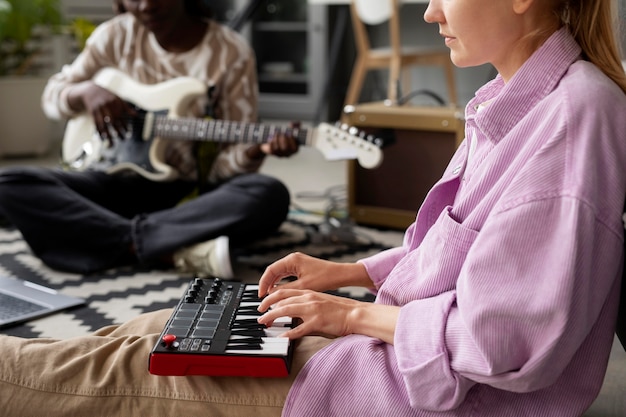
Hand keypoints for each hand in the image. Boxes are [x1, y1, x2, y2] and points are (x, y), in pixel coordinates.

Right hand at [67, 81, 135, 142]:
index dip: (125, 124)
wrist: (90, 90)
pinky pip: (96, 124)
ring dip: (108, 135)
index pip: (121, 115)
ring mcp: (98, 109)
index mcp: (115, 101)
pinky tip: (103, 138)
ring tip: (112, 143)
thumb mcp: (117, 98)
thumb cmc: (107, 96)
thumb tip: (136, 115)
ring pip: (104, 124)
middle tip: (123, 139)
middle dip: (118, 131)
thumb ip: (126, 107)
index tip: (128, 132)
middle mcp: (106, 105)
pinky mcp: (92, 112)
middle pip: (113, 120)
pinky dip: (99, 132)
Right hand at [257, 252, 373, 297]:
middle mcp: (293, 259)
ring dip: (273, 283)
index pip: (270, 270)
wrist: (340, 275)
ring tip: (269, 296)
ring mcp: (297, 262)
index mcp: (292, 260)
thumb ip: (286, 289)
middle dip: (267, 284)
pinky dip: (281, 282)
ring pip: (279, 273)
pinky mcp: (301, 267)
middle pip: (273, 271)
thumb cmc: (325, 278)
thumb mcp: (304, 286)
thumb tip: (272, 294)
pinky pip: (286, 274)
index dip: (263, 283)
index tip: (260, 294)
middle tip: (262, 297)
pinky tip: (279, 291)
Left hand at [257, 288, 399, 342]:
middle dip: (267, 308)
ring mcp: (312, 310)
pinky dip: (288, 334)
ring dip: (272, 317)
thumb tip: (291, 311)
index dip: (270, 297)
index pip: (284, 291)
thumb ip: (305, 303)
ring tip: (264, 323)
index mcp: (309, 292)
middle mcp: (309, 298)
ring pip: (285, 311)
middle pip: (281, 300)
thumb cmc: (339, 309)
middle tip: (260, 315)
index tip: (263, 304)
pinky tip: (281, 337)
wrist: (355, 313)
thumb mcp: (320, 301)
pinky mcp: (317, 323)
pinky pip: (298, 329)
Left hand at [259, 122, 300, 157]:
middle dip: (284, 140)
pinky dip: (271, 142)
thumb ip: (295, 126)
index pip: (294, 149)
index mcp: (294, 149)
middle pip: (285, 149)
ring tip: (276, 133)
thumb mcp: (291, 130)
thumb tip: (297, 124)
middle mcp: (287, 153)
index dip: (292, 142)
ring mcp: (280, 154)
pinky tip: (271, 137)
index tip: (290, 134)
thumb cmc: (285, 134)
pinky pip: (271, 149)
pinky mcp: (272, 153)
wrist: (273, 139)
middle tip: (282, 133)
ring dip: (277, 139)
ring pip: (278, 148)